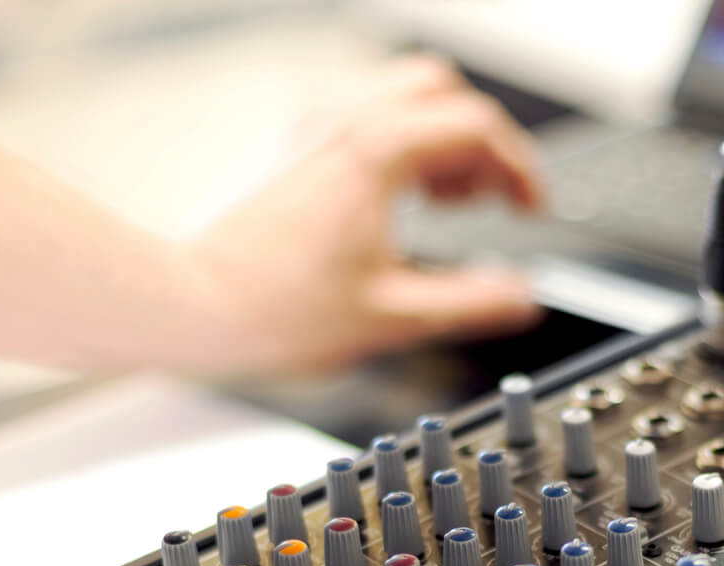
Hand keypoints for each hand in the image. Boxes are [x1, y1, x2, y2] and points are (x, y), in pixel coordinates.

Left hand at [185, 57, 545, 372]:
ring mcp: (313, 128)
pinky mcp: (293, 146)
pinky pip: (366, 113)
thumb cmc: (272, 310)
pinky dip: (400, 141)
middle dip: (482, 142)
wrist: (192, 305)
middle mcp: (343, 124)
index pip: (477, 129)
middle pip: (444, 92)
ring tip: (447, 200)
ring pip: (402, 92)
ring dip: (441, 136)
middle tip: (493, 200)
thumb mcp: (392, 316)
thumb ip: (469, 303)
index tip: (531, 212)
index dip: (521, 170)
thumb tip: (520, 298)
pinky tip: (398, 198)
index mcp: (375, 154)